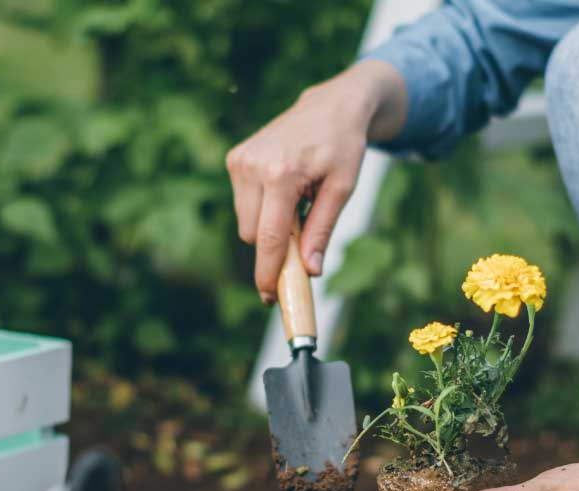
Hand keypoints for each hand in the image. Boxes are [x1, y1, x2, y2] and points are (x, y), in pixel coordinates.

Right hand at [226, 60, 406, 302]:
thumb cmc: (342, 146)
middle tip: (303, 235)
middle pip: (253, 235)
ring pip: (246, 222)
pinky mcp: (235, 158)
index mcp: (281, 174)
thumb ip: (322, 230)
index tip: (270, 297)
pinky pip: (243, 204)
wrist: (331, 105)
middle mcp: (253, 166)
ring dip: (268, 224)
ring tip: (298, 199)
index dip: (267, 272)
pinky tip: (285, 187)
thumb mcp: (342, 189)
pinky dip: (263, 207)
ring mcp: (240, 160)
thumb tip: (311, 271)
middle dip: (274, 245)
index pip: (268, 238)